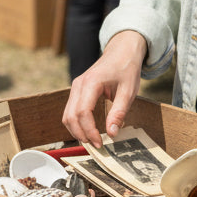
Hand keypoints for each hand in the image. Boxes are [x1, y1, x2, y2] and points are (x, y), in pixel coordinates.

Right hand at [61, 30, 146, 145]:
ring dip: (76, 130)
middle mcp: (79, 84)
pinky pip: (71, 110)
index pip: (83, 112)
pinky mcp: (77, 90)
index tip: (100, 142)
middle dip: (81, 134)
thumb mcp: (129, 91)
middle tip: (96, 146)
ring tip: (92, 140)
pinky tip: (89, 131)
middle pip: (70, 116)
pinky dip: (76, 123)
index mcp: (91, 82)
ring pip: (67, 115)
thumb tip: (112, 133)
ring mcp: (76, 87)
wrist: (122, 50)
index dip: (89, 131)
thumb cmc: (126, 68)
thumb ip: (119, 112)